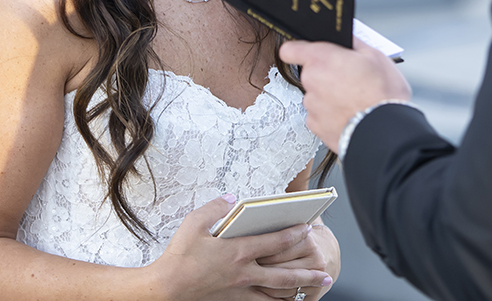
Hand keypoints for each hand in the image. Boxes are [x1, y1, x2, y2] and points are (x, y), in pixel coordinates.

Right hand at [151, 195, 333, 299]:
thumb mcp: (194, 223)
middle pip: (285, 275)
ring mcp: (241, 290)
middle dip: (307, 273)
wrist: (166, 289)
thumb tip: (231, 200)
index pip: (276, 242)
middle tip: (325, 272)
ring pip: (276, 293)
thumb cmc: (179, 256)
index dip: (295, 234)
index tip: (308, 229)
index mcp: (238, 251)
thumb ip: (216, 208)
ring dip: (296, 291)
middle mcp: (245, 273)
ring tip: (312, 290)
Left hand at [279, 38, 410, 152]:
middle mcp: (311, 82)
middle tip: (350, 78)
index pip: (290, 49)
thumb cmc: (382, 93)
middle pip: (310, 73)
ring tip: (355, 100)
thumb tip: (346, 37)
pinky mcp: (316, 127)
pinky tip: (350, 114)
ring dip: (330, 96)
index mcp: (321, 59)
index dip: (297, 49)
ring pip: (316, 95)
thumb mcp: (375, 56)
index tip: (304, 51)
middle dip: (326, 74)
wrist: (386, 132)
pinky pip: (320, 115)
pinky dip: (332, 115)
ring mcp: (312, 106)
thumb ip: (353, 42)